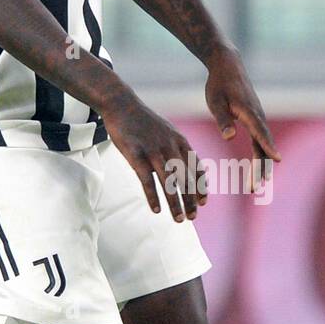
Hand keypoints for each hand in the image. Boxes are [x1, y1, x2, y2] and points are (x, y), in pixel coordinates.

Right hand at [102, 93, 207, 222]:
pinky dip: (153, 196)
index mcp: (180, 141)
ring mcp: (153, 150)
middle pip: (185, 178)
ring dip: (175, 203)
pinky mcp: (135, 154)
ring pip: (169, 183)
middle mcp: (170, 146)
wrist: (121, 104)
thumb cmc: (143, 121)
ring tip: (178, 219)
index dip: (201, 186)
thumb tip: (185, 167)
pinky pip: (147, 180)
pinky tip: (156, 209)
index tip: (203, 202)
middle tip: (192, 217)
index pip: (196, 167)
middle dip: (191, 200)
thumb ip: (176, 148)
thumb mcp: (166, 131)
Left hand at [204, 46, 278, 189]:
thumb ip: (223, 120)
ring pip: (264, 143)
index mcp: (248, 112)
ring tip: (258, 184)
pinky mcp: (255, 118)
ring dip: (262, 164)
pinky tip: (259, 166)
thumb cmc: (219, 84)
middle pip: (263, 144)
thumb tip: (229, 137)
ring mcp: (258, 117)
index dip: (268, 147)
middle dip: (260, 167)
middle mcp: (257, 116)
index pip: (259, 132)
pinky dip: (262, 153)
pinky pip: (261, 139)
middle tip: (254, 187)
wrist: (228, 66)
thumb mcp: (215, 101)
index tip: (277, 160)